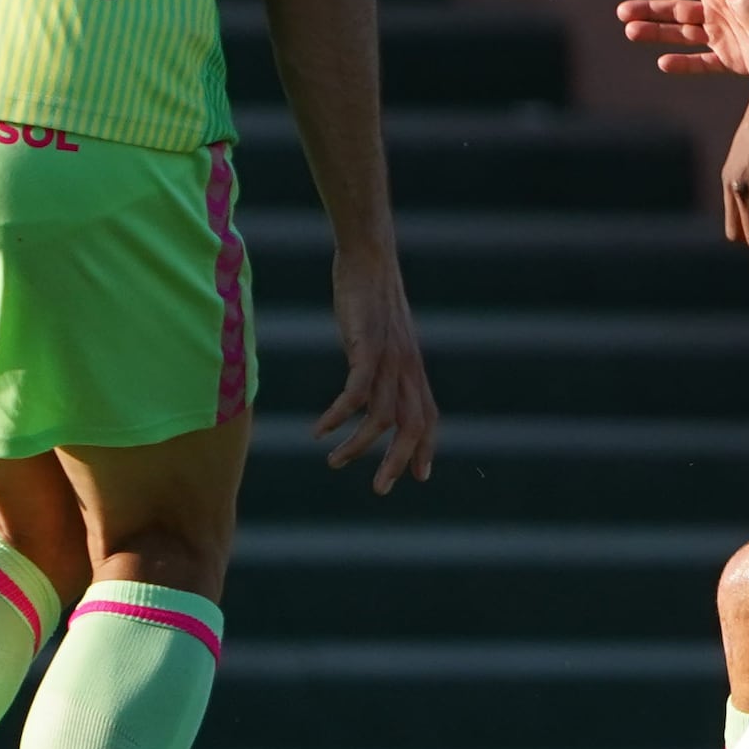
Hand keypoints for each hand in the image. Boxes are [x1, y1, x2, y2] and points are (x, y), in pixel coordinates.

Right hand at [316, 254, 441, 491]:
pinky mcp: (368, 347)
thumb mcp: (384, 340)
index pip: (429, 418)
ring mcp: (389, 359)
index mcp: (414, 370)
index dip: (426, 448)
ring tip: (333, 461)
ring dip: (358, 446)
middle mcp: (408, 369)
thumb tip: (372, 391)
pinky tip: (319, 431)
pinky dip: (339, 416)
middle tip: (380, 489)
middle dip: (397, 462)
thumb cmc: (372, 300)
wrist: (369, 260)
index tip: (419, 477)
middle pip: (411, 427)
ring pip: (381, 417)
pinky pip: (356, 393)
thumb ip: (384, 368)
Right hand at [618, 0, 748, 78]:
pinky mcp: (732, 59)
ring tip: (631, 32)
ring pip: (682, 35)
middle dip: (649, 10)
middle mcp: (718, 13)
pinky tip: (662, 62)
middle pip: (676, 10)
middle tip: (622, 11)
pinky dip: (683, 63)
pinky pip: (701, 62)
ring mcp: (724, 36)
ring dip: (657, 34)